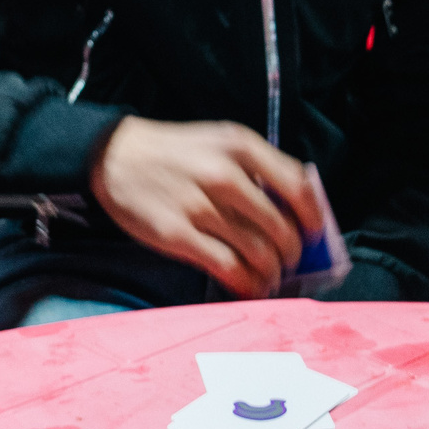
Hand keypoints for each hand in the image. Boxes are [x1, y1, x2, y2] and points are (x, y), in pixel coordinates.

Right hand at [87, 117, 321, 298]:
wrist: (115, 155)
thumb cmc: (175, 152)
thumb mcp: (219, 142)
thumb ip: (255, 167)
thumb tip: (293, 210)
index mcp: (239, 146)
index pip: (297, 185)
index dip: (312, 215)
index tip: (313, 231)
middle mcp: (224, 175)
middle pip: (280, 227)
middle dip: (291, 253)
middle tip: (288, 262)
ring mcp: (200, 206)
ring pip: (258, 252)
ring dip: (272, 273)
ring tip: (270, 279)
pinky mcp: (178, 235)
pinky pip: (227, 268)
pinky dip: (246, 284)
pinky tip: (249, 287)